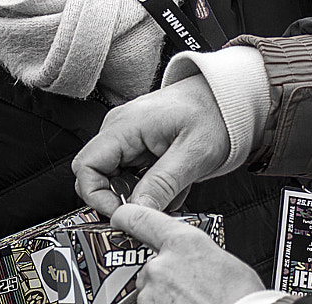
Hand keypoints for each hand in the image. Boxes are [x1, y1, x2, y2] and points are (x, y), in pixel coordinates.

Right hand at [73, 74, 229, 215]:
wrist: (226, 97)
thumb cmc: (213, 113)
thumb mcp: (193, 155)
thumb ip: (162, 184)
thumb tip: (136, 211)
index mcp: (124, 126)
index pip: (85, 167)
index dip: (97, 197)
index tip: (124, 214)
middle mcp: (118, 129)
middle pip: (95, 176)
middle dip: (119, 199)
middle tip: (149, 209)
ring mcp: (126, 136)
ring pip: (114, 179)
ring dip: (138, 195)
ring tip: (169, 193)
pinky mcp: (137, 144)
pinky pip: (130, 174)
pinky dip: (148, 187)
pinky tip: (171, 184)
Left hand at [112, 203, 265, 303]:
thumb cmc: (241, 298)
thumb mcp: (221, 259)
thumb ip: (194, 252)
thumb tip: (189, 257)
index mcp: (181, 242)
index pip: (141, 218)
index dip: (127, 215)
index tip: (119, 216)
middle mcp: (161, 265)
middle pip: (150, 264)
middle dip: (164, 275)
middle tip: (189, 286)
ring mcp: (152, 293)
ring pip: (150, 290)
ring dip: (164, 296)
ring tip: (191, 300)